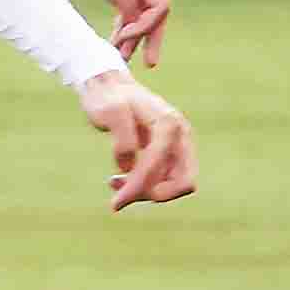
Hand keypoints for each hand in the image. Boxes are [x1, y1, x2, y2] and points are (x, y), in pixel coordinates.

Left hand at [51, 0, 170, 67]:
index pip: (160, 6)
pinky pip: (128, 4)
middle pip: (155, 10)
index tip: (126, 38)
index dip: (147, 27)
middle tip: (148, 63)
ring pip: (140, 9)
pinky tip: (116, 38)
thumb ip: (126, 6)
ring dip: (133, 32)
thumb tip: (138, 25)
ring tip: (123, 56)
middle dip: (149, 36)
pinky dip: (123, 21)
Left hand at [76, 72, 196, 212]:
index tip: (115, 203)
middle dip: (153, 194)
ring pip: (175, 185)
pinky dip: (147, 186)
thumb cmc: (107, 98)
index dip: (138, 187)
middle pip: (182, 182)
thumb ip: (122, 138)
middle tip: (120, 195)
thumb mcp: (108, 112)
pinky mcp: (172, 152)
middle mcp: (181, 134)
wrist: (109, 87)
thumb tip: (129, 167)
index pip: (159, 166)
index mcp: (169, 123)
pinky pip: (167, 179)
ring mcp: (179, 144)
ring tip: (115, 184)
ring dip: (147, 192)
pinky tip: (119, 179)